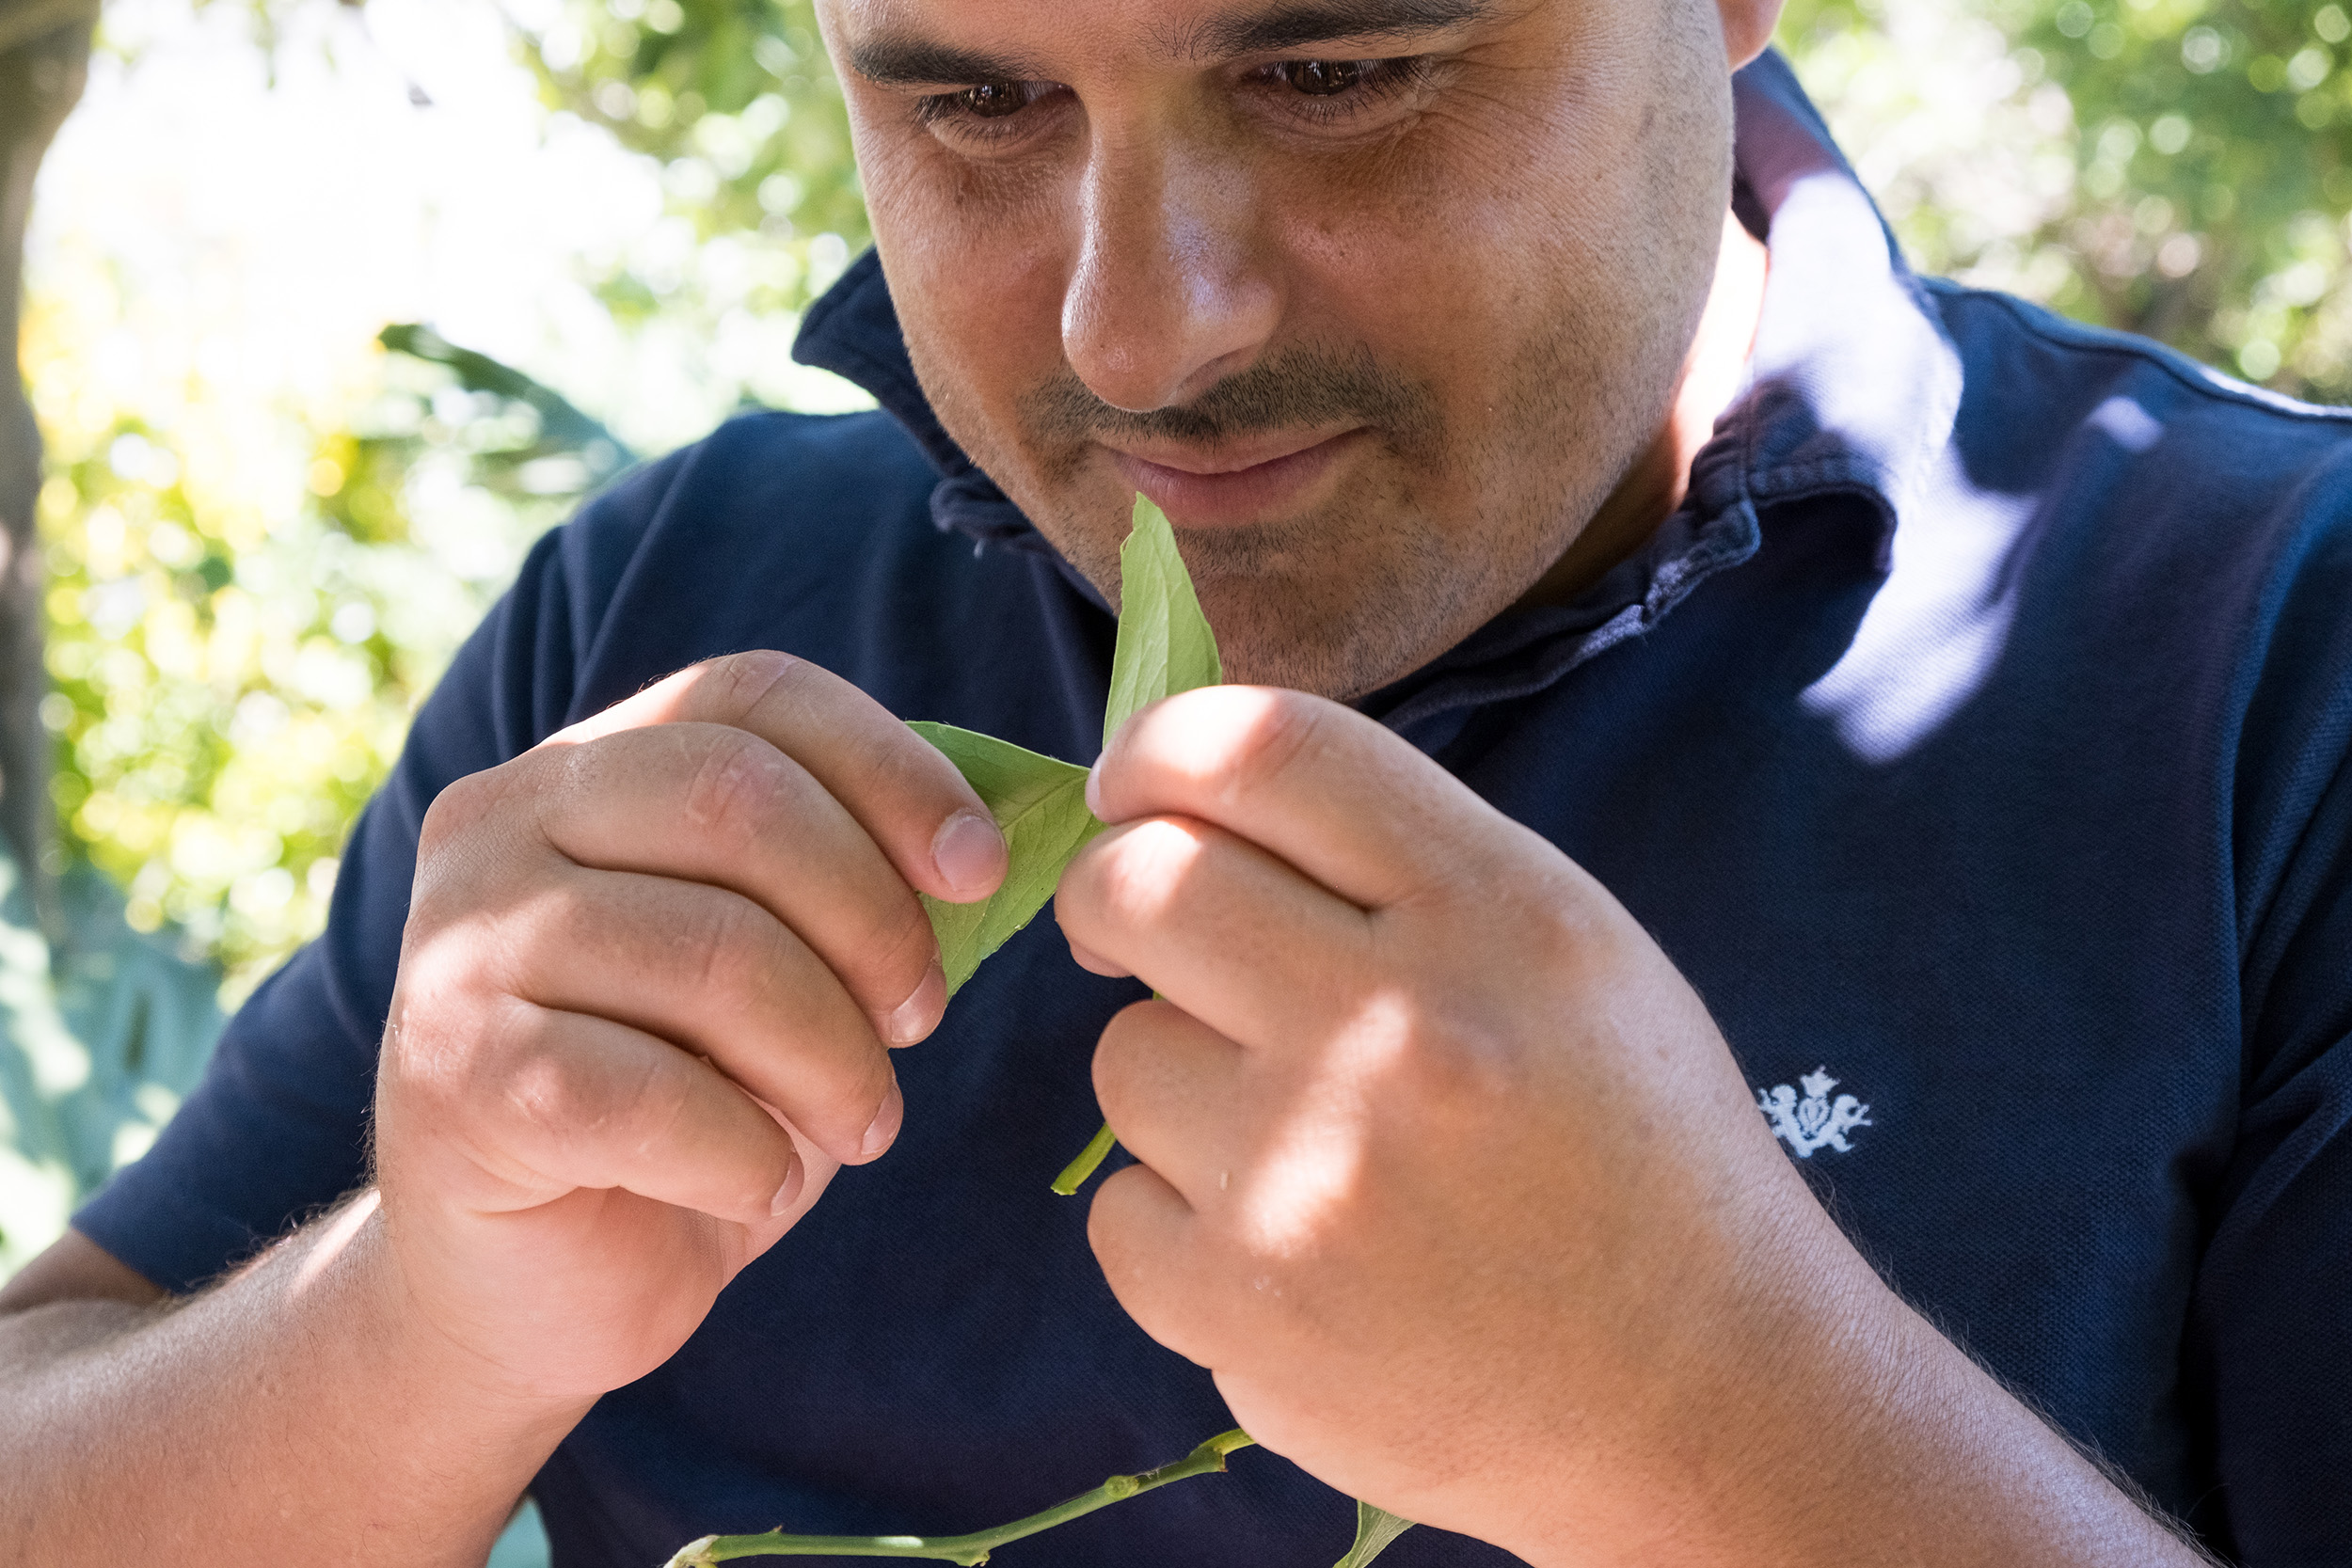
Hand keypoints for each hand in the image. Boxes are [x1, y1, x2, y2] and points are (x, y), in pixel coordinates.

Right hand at [374, 652, 1008, 1410]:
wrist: (534, 1285)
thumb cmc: (686, 1103)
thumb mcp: (783, 966)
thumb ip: (851, 875)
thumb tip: (996, 829)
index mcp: (584, 765)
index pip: (755, 696)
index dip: (891, 767)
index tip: (980, 869)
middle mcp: (498, 823)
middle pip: (740, 801)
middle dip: (872, 919)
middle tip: (918, 1021)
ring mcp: (458, 946)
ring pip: (716, 953)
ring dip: (832, 1058)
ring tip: (860, 1124)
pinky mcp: (454, 1078)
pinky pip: (658, 1096)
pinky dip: (751, 1156)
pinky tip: (760, 1188)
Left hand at [1057, 687, 1874, 1562]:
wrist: (1701, 1400)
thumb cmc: (1631, 1151)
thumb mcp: (1572, 953)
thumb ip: (1404, 862)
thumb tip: (1189, 797)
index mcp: (1500, 914)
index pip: (1267, 749)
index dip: (1160, 749)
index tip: (1133, 786)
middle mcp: (1399, 1029)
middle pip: (1145, 885)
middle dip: (1115, 894)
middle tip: (1137, 933)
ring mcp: (1312, 1176)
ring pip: (1123, 1056)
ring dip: (1177, 1078)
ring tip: (1293, 1138)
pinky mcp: (1246, 1311)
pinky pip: (1119, 1209)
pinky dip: (1180, 1222)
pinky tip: (1289, 1247)